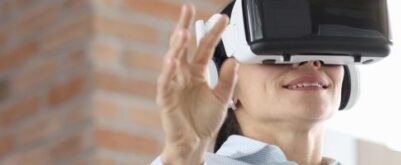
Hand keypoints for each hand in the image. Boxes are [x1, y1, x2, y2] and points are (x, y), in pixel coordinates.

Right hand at [156, 4, 234, 163]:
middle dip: (184, 26)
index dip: (212, 33)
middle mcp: (183, 74)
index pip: (204, 47)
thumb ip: (228, 79)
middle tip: (188, 9)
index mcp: (196, 72)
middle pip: (183, 46)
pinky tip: (172, 60)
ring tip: (182, 32)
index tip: (222, 19)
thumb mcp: (223, 97)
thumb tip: (234, 60)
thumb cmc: (204, 119)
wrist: (196, 142)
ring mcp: (173, 85)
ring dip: (176, 46)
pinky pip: (165, 83)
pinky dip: (168, 71)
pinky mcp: (166, 99)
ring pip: (172, 61)